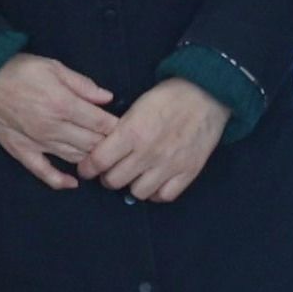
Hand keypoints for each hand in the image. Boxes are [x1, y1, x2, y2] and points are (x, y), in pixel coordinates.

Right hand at [0, 53, 122, 185]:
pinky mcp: (22, 152)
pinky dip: (60, 181)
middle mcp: (53, 128)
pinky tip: (73, 182)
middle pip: (92, 143)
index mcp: (63, 104)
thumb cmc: (19, 70)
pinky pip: (44, 172)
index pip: (101, 123)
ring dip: (91, 159)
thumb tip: (108, 98)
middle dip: (108, 144)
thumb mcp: (53, 67)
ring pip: (74, 157)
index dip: (117, 127)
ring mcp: (37, 143)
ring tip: (102, 158)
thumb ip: (82, 84)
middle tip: (119, 143)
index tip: (127, 127)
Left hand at [82, 81, 227, 204]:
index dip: (87, 168)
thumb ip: (118, 130)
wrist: (206, 94)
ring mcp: (169, 165)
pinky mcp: (188, 172)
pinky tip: (154, 181)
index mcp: (132, 132)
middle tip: (111, 170)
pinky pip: (164, 196)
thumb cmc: (168, 97)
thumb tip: (101, 149)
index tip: (87, 168)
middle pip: (114, 181)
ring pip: (137, 193)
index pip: (98, 161)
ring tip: (134, 175)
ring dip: (131, 185)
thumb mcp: (136, 106)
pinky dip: (155, 192)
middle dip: (108, 176)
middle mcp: (148, 152)